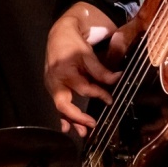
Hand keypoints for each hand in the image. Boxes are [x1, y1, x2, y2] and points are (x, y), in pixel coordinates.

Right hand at [44, 4, 120, 136]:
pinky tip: (67, 126)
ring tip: (82, 132)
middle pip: (63, 104)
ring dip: (70, 120)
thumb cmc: (73, 43)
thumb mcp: (88, 54)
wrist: (58, 34)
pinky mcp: (51, 87)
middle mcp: (54, 81)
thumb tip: (117, 79)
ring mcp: (50, 85)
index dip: (99, 94)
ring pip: (59, 107)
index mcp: (64, 71)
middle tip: (92, 125)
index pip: (84, 89)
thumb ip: (101, 70)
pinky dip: (63, 115)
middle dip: (77, 117)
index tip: (111, 100)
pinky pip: (57, 103)